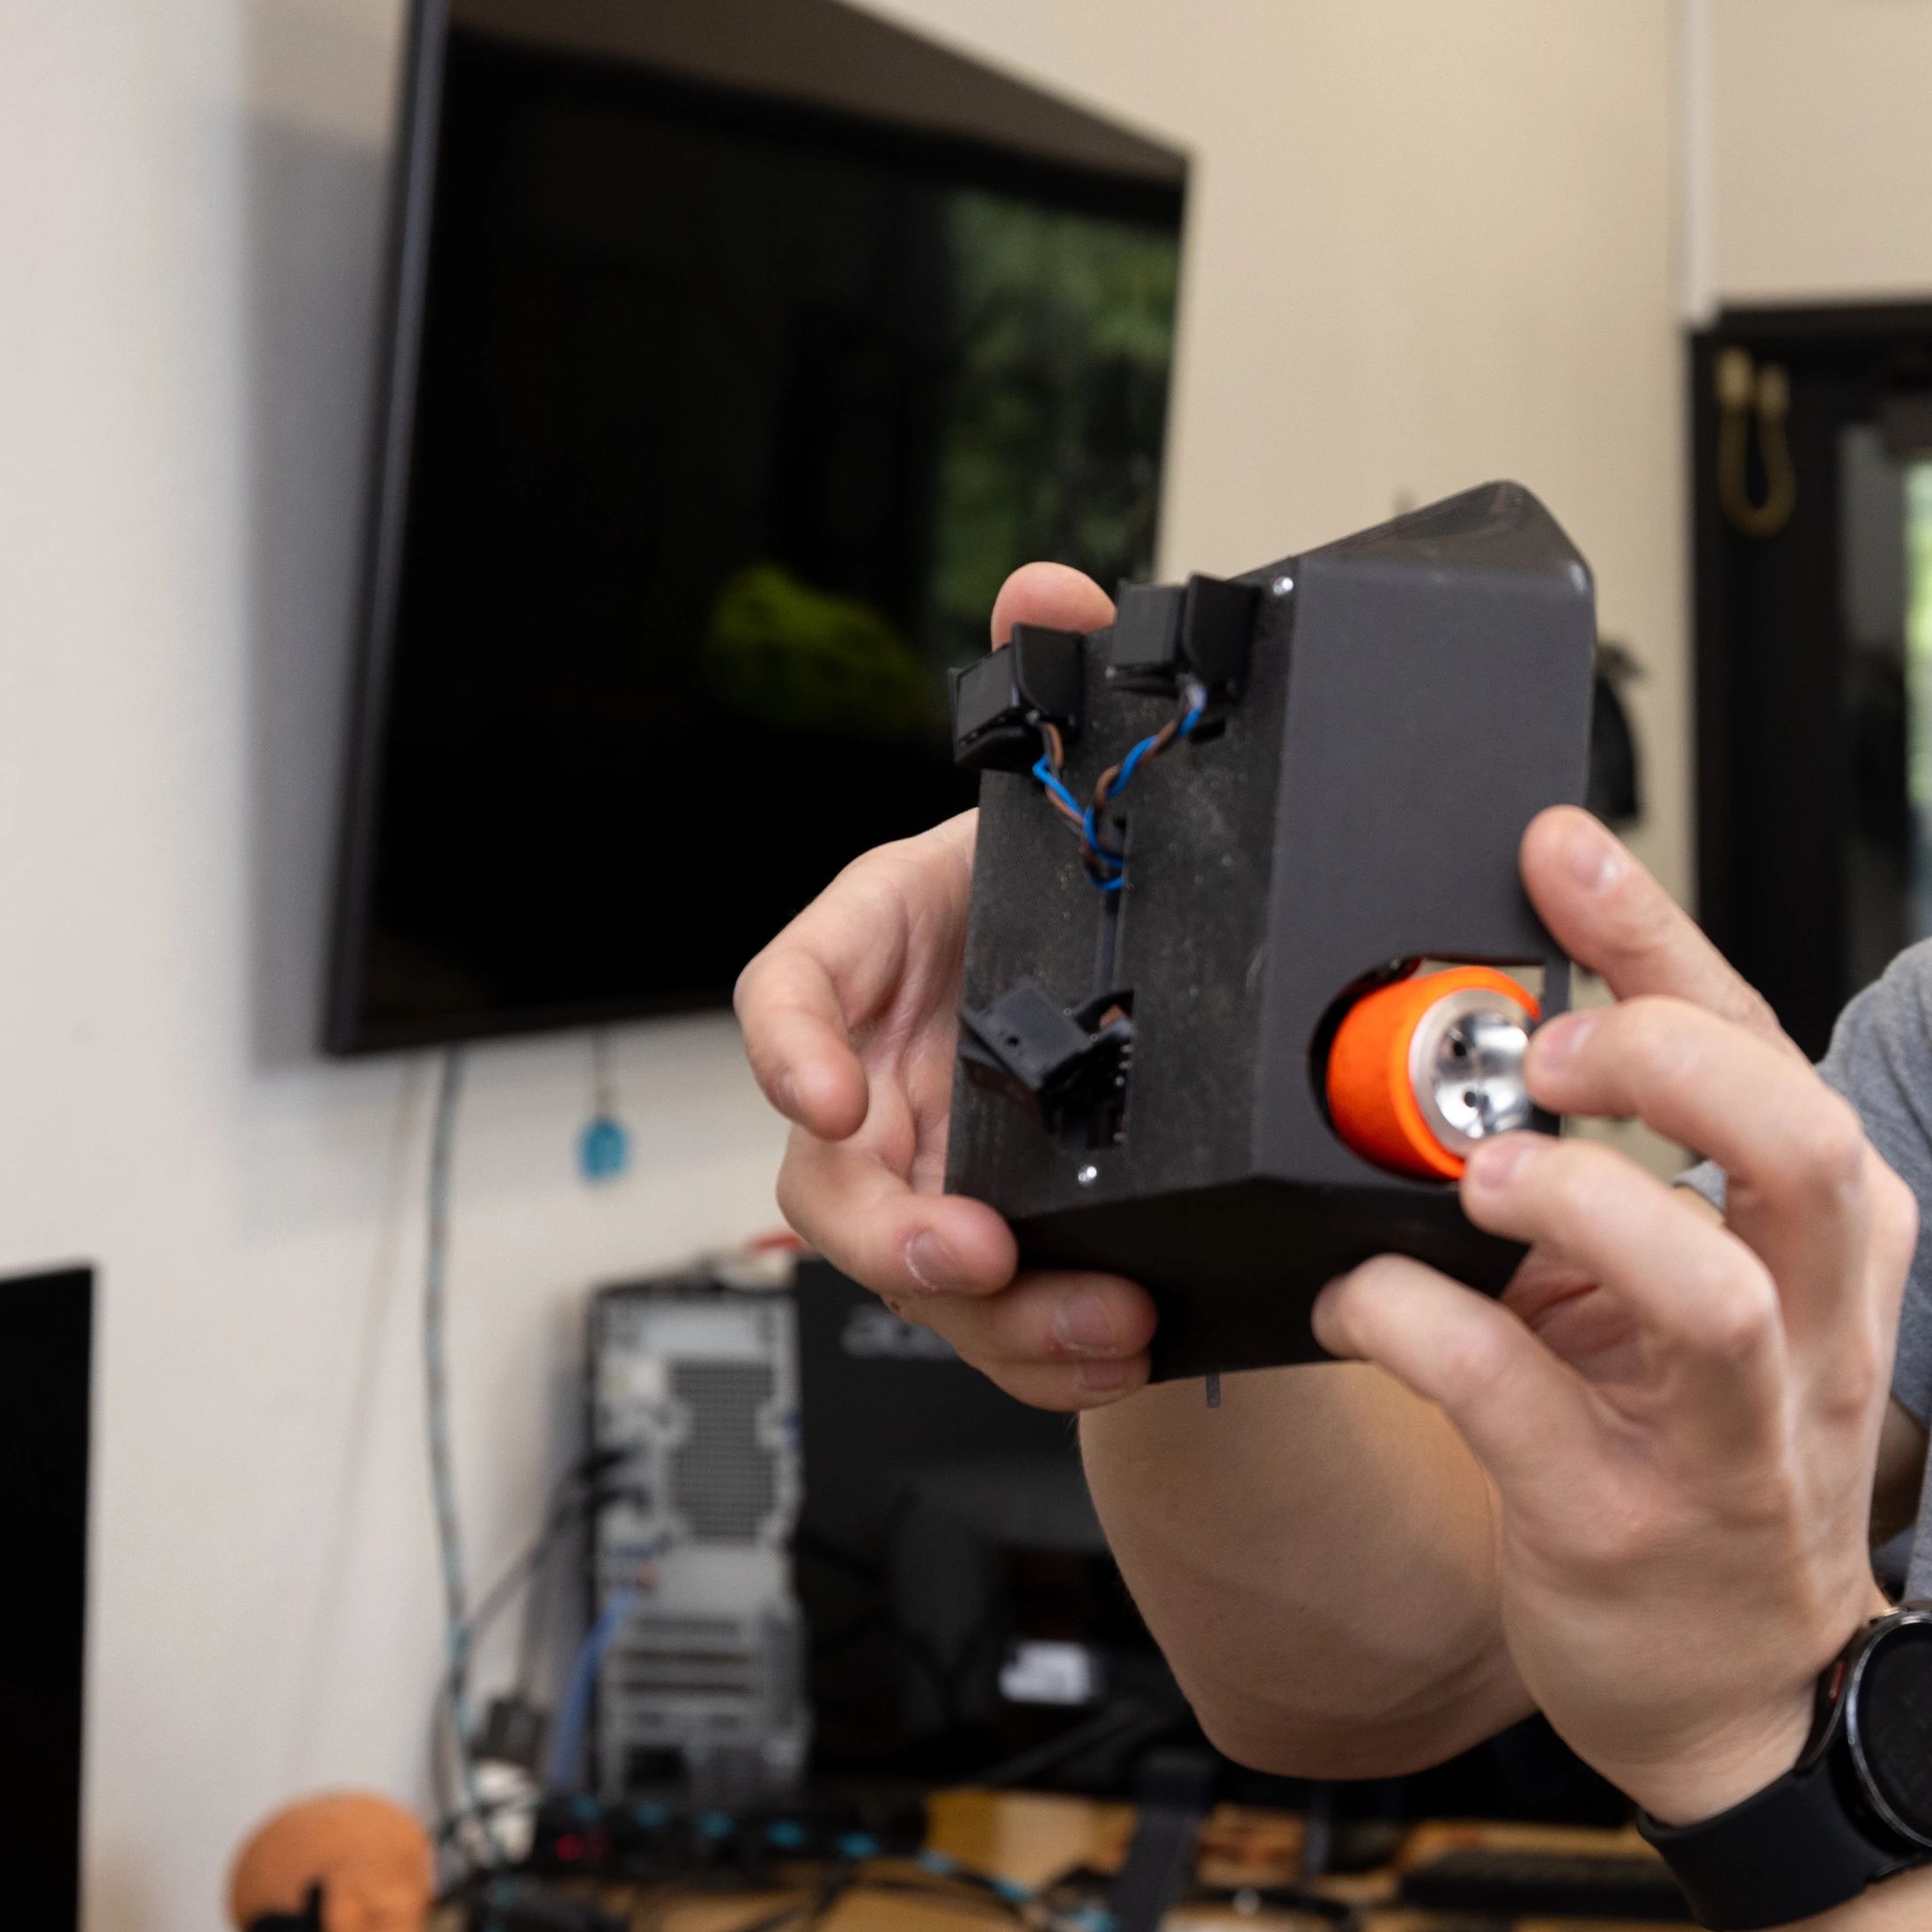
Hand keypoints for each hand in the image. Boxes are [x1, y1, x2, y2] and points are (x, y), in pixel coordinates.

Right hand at [734, 560, 1164, 1409]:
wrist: (1144, 972)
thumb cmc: (1076, 886)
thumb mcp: (1070, 785)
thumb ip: (1050, 680)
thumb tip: (1046, 584)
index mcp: (873, 956)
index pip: (786, 994)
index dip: (790, 1048)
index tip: (829, 1091)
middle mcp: (882, 1078)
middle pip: (833, 1177)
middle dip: (889, 1227)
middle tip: (965, 1249)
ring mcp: (937, 1172)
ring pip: (920, 1273)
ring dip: (997, 1313)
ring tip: (1094, 1321)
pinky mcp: (1007, 1246)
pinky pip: (1003, 1320)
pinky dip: (1056, 1347)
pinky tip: (1126, 1343)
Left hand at [1314, 809, 1911, 1825]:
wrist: (1750, 1697)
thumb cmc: (1717, 1468)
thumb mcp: (1715, 1301)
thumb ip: (1641, 1175)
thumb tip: (1510, 1027)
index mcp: (1833, 1244)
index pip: (1769, 1049)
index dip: (1660, 937)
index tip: (1558, 851)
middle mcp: (1809, 1330)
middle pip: (1797, 1140)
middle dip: (1662, 1060)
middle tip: (1539, 1054)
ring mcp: (1731, 1440)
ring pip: (1706, 1286)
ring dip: (1581, 1203)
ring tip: (1482, 1180)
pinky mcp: (1626, 1527)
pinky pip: (1522, 1406)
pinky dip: (1425, 1330)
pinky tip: (1362, 1301)